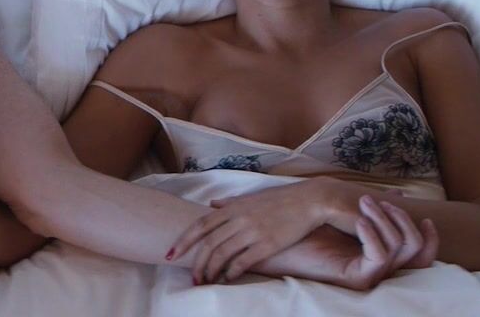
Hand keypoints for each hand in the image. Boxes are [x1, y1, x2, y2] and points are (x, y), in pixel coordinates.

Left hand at [171, 180, 327, 282]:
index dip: (184, 241)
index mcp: (232, 207)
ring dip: (212, 270)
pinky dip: (232, 272)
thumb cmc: (280, 199)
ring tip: (207, 281)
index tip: (171, 254)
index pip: (200, 225)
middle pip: (209, 244)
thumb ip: (229, 203)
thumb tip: (212, 205)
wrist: (308, 200)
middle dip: (197, 263)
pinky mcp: (268, 243)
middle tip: (193, 278)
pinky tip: (228, 279)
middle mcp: (239, 218)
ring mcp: (253, 231)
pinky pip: (243, 261)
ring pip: (223, 254)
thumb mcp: (250, 197)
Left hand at [256, 196, 438, 290]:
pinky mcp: (357, 278)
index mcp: (384, 253)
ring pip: (401, 248)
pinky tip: (358, 220)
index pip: (423, 253)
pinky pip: (380, 256)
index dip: (429, 235)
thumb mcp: (350, 212)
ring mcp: (370, 274)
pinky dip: (373, 234)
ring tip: (363, 204)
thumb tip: (400, 193)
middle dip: (401, 218)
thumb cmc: (310, 227)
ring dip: (386, 220)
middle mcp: (382, 267)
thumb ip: (376, 208)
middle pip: (417, 249)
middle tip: (374, 200)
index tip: (417, 209)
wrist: (281, 240)